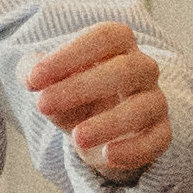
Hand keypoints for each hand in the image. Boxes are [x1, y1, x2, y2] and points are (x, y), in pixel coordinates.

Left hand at [22, 21, 171, 182]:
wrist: (90, 130)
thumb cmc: (70, 95)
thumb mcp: (45, 80)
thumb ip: (33, 71)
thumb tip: (32, 77)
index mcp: (118, 46)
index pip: (106, 37)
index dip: (71, 54)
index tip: (33, 79)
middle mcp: (142, 69)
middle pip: (126, 69)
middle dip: (82, 87)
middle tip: (42, 105)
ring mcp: (154, 101)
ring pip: (145, 107)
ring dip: (109, 122)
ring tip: (76, 137)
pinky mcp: (160, 134)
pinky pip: (157, 140)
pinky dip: (134, 150)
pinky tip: (107, 156)